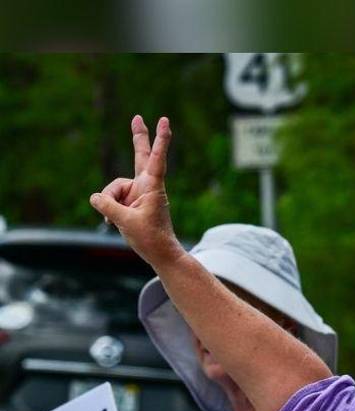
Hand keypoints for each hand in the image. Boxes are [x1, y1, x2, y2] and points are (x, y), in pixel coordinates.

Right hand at [88, 116, 182, 267]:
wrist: (159, 254)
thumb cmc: (150, 238)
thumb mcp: (125, 221)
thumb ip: (107, 206)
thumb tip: (95, 197)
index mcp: (153, 187)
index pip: (156, 159)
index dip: (160, 140)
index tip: (164, 121)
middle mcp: (145, 186)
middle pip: (140, 156)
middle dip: (138, 137)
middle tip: (137, 117)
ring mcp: (137, 193)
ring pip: (112, 189)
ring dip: (110, 204)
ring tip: (119, 220)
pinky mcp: (130, 201)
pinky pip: (110, 199)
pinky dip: (109, 210)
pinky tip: (115, 222)